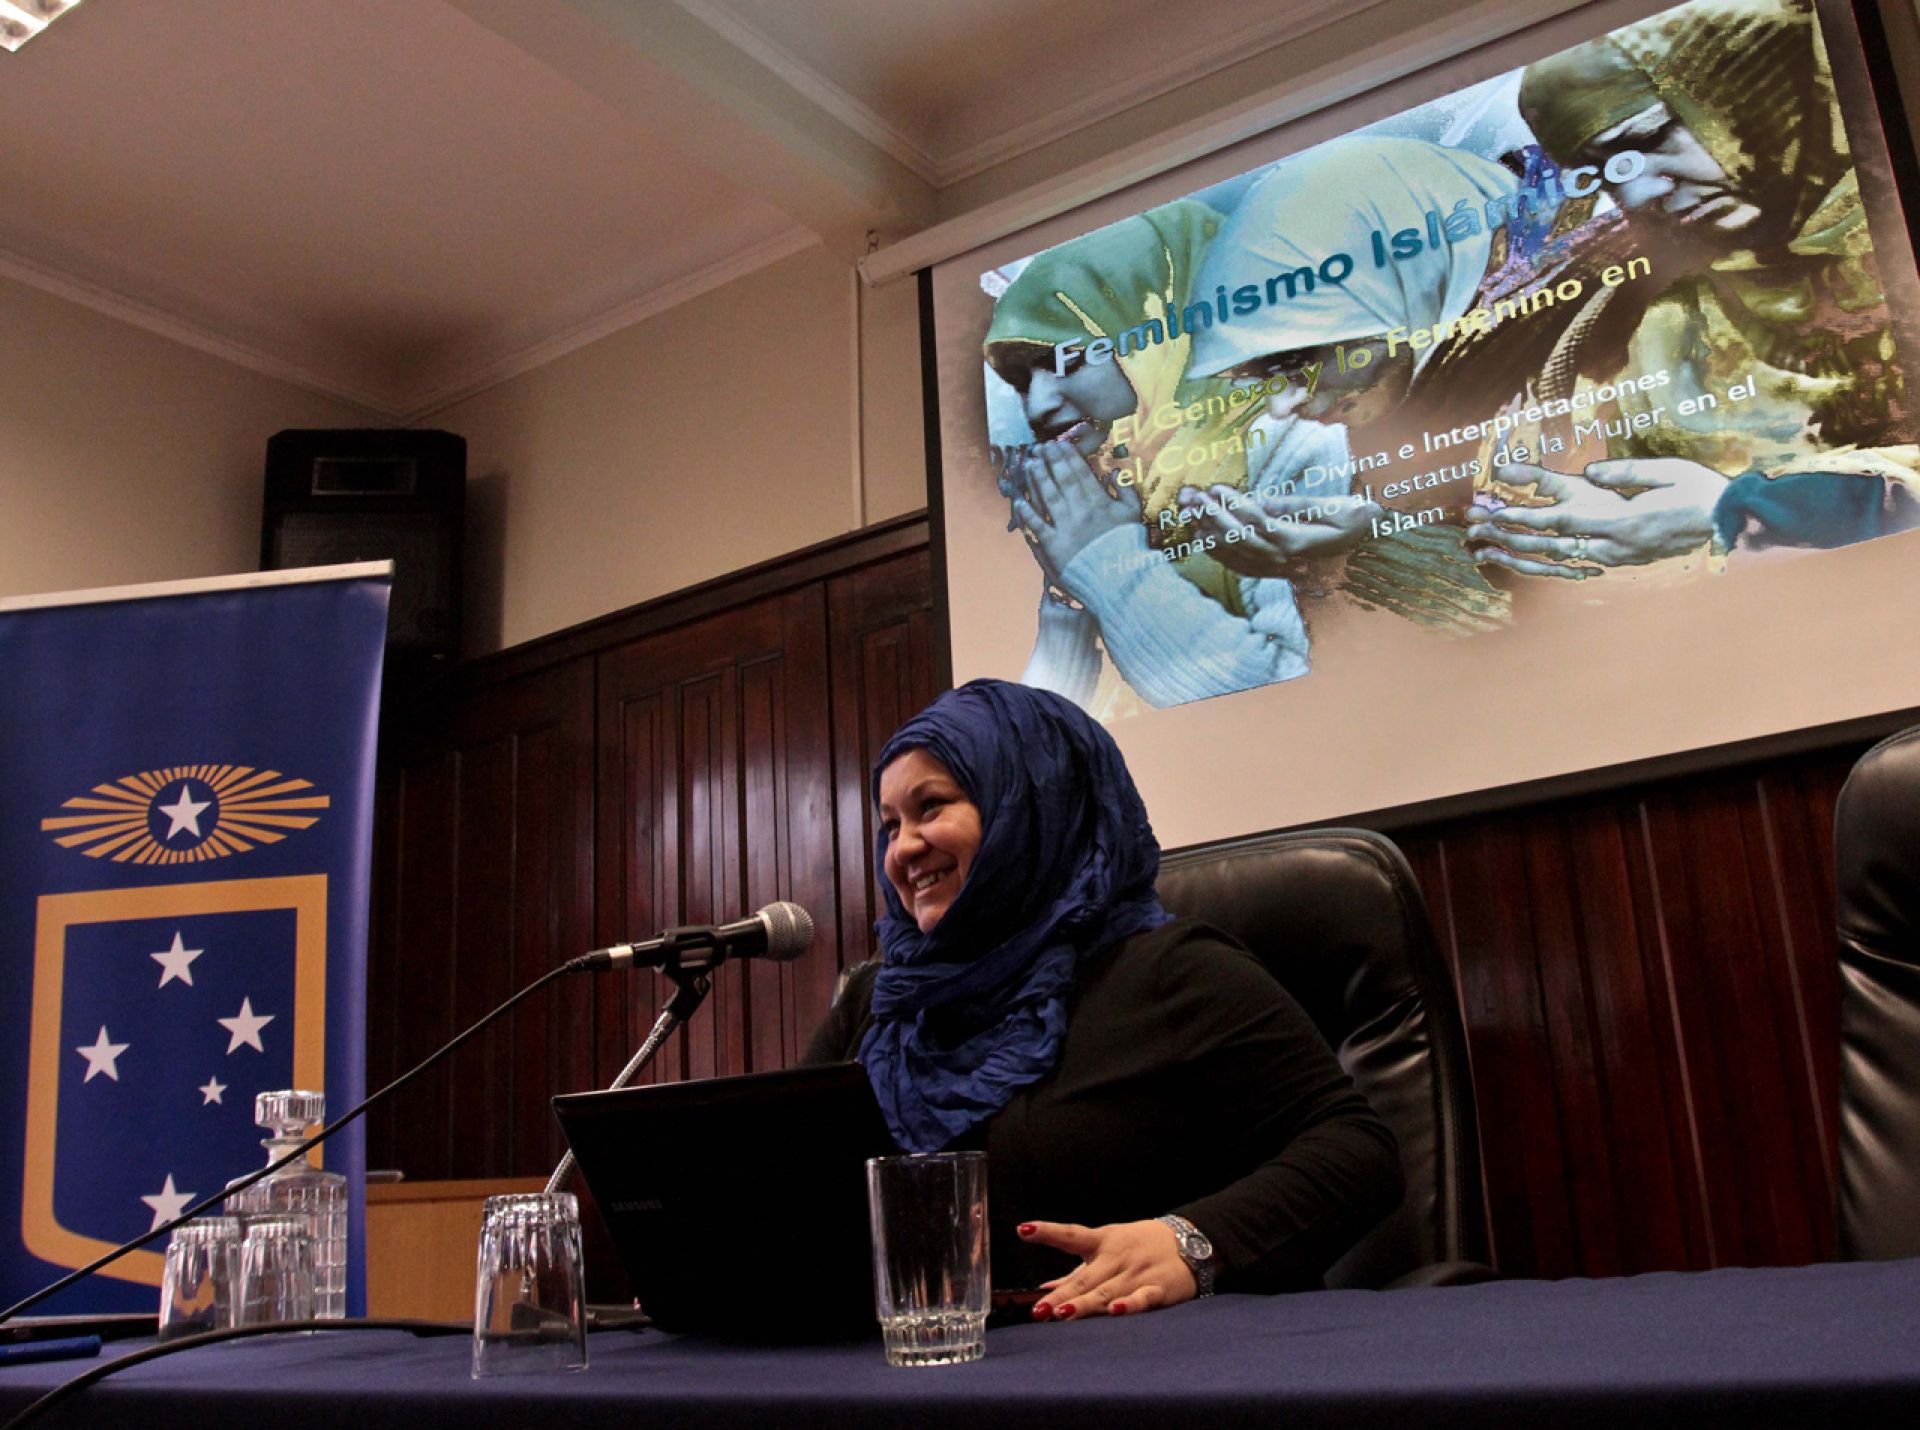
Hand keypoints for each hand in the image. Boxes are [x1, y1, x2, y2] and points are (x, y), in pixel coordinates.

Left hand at [1012, 441, 1142, 591]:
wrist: (1120, 580)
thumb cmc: (1128, 548)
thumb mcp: (1134, 516)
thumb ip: (1126, 491)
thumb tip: (1116, 472)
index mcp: (1099, 502)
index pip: (1080, 473)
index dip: (1067, 457)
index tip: (1058, 445)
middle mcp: (1079, 511)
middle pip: (1061, 480)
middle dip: (1050, 461)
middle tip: (1041, 448)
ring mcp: (1064, 528)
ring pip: (1047, 497)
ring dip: (1037, 479)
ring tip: (1030, 464)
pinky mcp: (1053, 546)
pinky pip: (1036, 526)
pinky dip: (1026, 514)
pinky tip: (1018, 502)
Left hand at [1018, 1218, 1195, 1319]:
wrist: (1189, 1242)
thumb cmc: (1140, 1247)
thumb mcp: (1107, 1248)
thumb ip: (1076, 1272)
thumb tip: (1045, 1287)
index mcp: (1101, 1242)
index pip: (1071, 1235)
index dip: (1047, 1232)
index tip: (1024, 1230)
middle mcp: (1116, 1257)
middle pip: (1084, 1277)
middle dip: (1060, 1294)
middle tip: (1039, 1310)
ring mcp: (1136, 1273)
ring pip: (1107, 1292)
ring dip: (1084, 1304)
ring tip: (1062, 1314)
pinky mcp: (1157, 1288)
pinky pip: (1141, 1299)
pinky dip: (1128, 1306)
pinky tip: (1114, 1312)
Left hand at [1176, 483, 1380, 577]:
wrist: (1373, 547)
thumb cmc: (1356, 520)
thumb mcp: (1333, 506)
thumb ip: (1295, 506)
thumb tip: (1259, 502)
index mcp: (1297, 541)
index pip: (1256, 522)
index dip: (1233, 506)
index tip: (1216, 489)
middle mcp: (1282, 559)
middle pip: (1239, 538)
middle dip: (1212, 517)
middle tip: (1191, 498)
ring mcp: (1277, 568)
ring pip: (1234, 553)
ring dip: (1208, 533)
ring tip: (1189, 514)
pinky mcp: (1275, 570)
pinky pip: (1240, 566)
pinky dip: (1218, 553)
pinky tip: (1202, 540)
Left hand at [1468, 458, 1722, 578]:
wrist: (1730, 523)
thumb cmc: (1700, 491)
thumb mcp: (1665, 471)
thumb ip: (1625, 472)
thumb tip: (1589, 471)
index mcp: (1621, 522)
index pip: (1561, 519)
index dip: (1524, 515)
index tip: (1493, 511)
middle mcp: (1614, 545)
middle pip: (1552, 542)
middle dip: (1511, 535)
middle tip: (1474, 529)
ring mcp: (1619, 557)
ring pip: (1561, 558)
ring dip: (1522, 553)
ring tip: (1485, 550)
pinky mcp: (1624, 561)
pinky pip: (1579, 564)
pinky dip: (1549, 563)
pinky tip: (1528, 560)